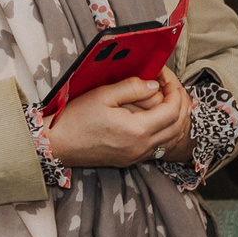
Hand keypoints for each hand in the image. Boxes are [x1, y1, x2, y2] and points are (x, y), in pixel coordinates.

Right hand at [46, 70, 188, 168]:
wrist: (57, 145)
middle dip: (180, 103)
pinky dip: (165, 130)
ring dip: (175, 118)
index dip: (174, 91)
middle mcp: (141, 147)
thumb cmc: (76, 119)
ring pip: (171, 138)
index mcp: (137, 131)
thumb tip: (155, 85)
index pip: (173, 111)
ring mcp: (137, 156)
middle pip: (178, 126)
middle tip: (171, 85)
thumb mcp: (103, 95)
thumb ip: (132, 87)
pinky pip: (159, 146)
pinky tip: (155, 115)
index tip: (165, 77)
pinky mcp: (131, 159)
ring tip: (166, 98)